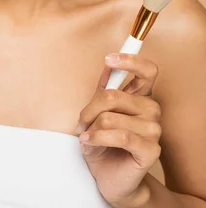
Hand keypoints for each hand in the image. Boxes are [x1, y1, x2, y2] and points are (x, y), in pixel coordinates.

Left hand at [75, 54, 161, 207]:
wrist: (110, 177)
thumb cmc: (104, 143)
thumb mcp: (98, 112)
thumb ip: (104, 88)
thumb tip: (107, 64)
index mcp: (141, 97)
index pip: (147, 71)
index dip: (130, 61)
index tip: (109, 59)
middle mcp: (151, 110)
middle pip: (113, 95)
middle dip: (90, 109)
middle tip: (82, 121)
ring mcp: (154, 130)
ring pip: (111, 117)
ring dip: (91, 127)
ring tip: (87, 136)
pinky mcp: (150, 150)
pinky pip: (119, 135)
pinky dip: (98, 138)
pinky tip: (89, 142)